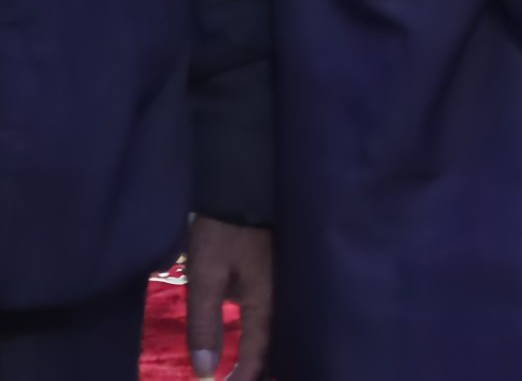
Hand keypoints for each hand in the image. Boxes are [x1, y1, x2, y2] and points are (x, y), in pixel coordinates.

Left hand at [186, 216, 271, 380]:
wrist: (247, 191)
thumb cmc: (223, 234)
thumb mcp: (205, 278)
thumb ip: (204, 324)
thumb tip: (204, 371)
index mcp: (265, 305)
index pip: (256, 357)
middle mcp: (282, 302)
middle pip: (276, 352)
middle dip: (260, 372)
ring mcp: (285, 290)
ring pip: (280, 337)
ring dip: (265, 360)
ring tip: (249, 372)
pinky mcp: (281, 280)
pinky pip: (278, 321)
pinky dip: (267, 341)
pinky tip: (256, 346)